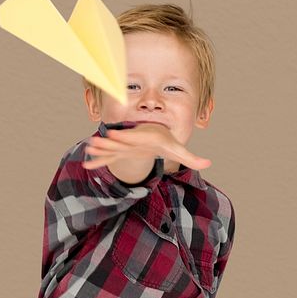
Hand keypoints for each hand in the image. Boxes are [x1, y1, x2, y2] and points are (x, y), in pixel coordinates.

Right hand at [83, 122, 210, 173]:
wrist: (156, 133)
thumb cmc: (167, 141)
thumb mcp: (180, 150)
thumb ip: (192, 158)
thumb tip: (209, 163)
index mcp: (142, 139)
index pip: (131, 138)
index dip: (122, 137)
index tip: (112, 135)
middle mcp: (131, 141)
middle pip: (117, 143)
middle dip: (106, 143)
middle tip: (93, 142)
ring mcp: (125, 147)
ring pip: (110, 149)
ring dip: (99, 150)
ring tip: (87, 149)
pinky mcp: (121, 153)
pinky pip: (108, 157)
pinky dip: (99, 160)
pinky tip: (87, 164)